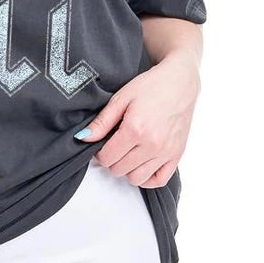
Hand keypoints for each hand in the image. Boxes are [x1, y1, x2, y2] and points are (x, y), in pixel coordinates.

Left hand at [77, 51, 200, 187]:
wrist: (180, 82)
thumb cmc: (151, 86)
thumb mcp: (121, 98)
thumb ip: (102, 121)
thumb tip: (83, 137)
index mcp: (135, 129)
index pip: (107, 157)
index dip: (99, 152)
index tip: (101, 143)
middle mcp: (152, 144)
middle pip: (119, 169)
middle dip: (111, 160)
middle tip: (113, 145)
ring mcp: (166, 152)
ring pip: (136, 178)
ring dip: (127, 169)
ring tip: (127, 153)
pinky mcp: (177, 155)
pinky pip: (159, 180)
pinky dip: (147, 177)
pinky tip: (141, 164)